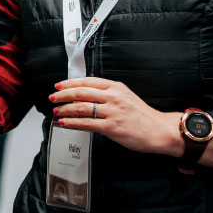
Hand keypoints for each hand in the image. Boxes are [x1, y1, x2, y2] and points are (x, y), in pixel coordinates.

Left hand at [51, 77, 182, 156]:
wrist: (159, 131)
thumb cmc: (142, 116)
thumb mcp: (125, 96)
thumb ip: (107, 94)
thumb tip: (83, 95)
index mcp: (116, 87)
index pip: (87, 81)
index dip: (69, 83)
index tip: (59, 86)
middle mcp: (113, 97)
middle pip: (81, 92)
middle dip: (63, 95)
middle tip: (53, 98)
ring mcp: (112, 112)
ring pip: (81, 107)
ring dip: (65, 109)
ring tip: (56, 111)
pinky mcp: (112, 127)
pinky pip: (86, 124)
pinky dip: (72, 123)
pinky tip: (64, 123)